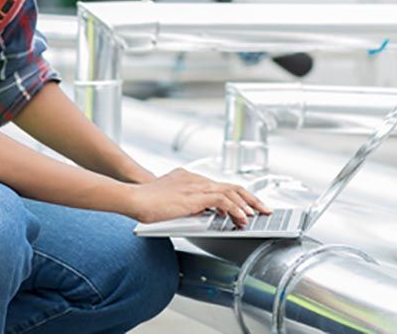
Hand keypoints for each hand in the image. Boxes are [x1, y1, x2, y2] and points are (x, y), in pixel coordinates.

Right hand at [120, 168, 271, 225]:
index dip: (236, 196)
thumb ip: (186, 205)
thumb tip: (201, 214)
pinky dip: (235, 209)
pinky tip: (242, 218)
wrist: (133, 198)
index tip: (248, 204)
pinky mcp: (195, 196)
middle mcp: (195, 179)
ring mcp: (196, 186)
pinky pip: (223, 200)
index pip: (220, 185)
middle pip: (230, 186)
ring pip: (231, 191)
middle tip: (263, 208)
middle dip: (250, 197)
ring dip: (247, 204)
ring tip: (258, 215)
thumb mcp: (170, 202)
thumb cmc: (145, 202)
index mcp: (189, 179)